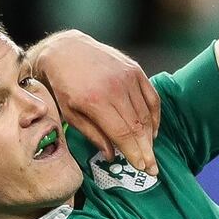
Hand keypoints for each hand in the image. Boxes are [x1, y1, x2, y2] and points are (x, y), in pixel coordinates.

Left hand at [31, 31, 159, 174]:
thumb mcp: (70, 113)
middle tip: (152, 168)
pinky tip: (152, 130)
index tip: (142, 168)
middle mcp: (115, 87)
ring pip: (146, 114)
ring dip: (150, 136)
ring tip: (150, 152)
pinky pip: (151, 98)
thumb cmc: (64, 85)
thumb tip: (112, 155)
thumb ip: (93, 135)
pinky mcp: (135, 70)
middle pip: (138, 127)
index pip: (123, 133)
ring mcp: (127, 77)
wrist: (66, 50)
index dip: (135, 153)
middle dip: (146, 151)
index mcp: (95, 100)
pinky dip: (154, 116)